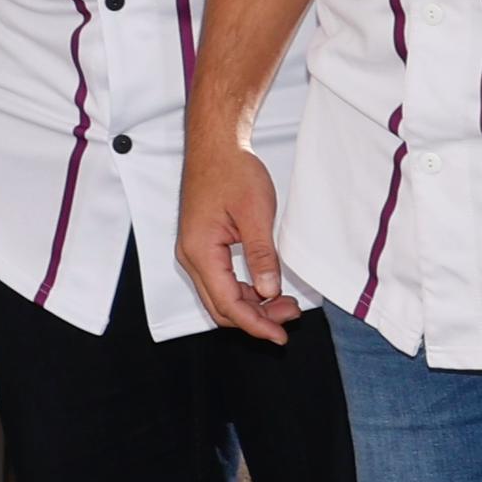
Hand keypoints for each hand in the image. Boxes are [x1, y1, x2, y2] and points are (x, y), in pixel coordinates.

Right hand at [177, 141, 301, 343]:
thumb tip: (270, 291)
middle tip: (290, 318)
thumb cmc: (231, 171)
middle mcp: (192, 256)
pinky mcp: (203, 246)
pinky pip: (221, 280)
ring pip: (221, 296)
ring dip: (251, 306)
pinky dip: (244, 291)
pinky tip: (267, 288)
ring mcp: (195, 252)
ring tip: (284, 304)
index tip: (279, 335)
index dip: (255, 324)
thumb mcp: (255, 213)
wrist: (215, 147)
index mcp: (201, 251)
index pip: (227, 303)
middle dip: (255, 318)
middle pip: (221, 306)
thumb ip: (262, 255)